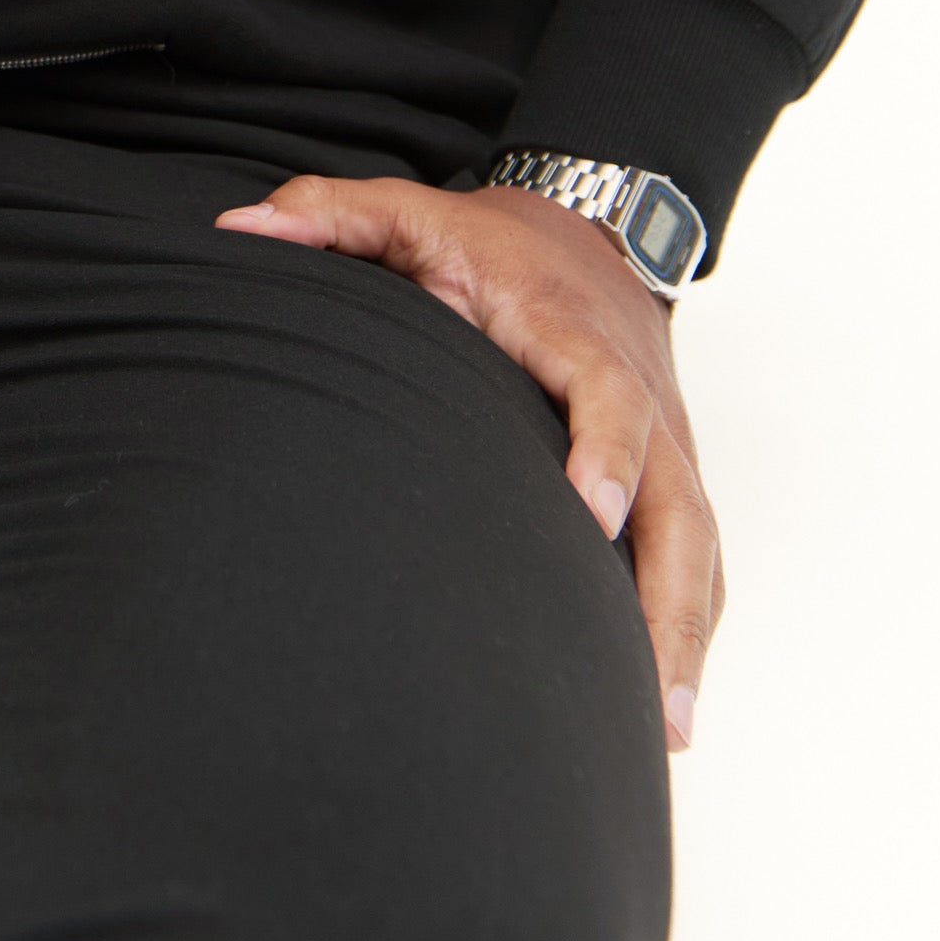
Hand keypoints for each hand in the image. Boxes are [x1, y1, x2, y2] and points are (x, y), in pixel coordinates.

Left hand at [213, 173, 722, 749]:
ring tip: (670, 731)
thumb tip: (240, 226)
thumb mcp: (409, 209)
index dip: (607, 452)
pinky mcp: (675, 474)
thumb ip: (329, 214)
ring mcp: (670, 442)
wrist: (594, 227)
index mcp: (575, 338)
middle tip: (654, 693)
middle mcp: (641, 397)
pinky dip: (691, 626)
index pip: (608, 397)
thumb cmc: (488, 242)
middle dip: (668, 597)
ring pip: (699, 546)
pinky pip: (698, 557)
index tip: (594, 518)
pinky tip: (671, 706)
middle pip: (681, 503)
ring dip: (687, 636)